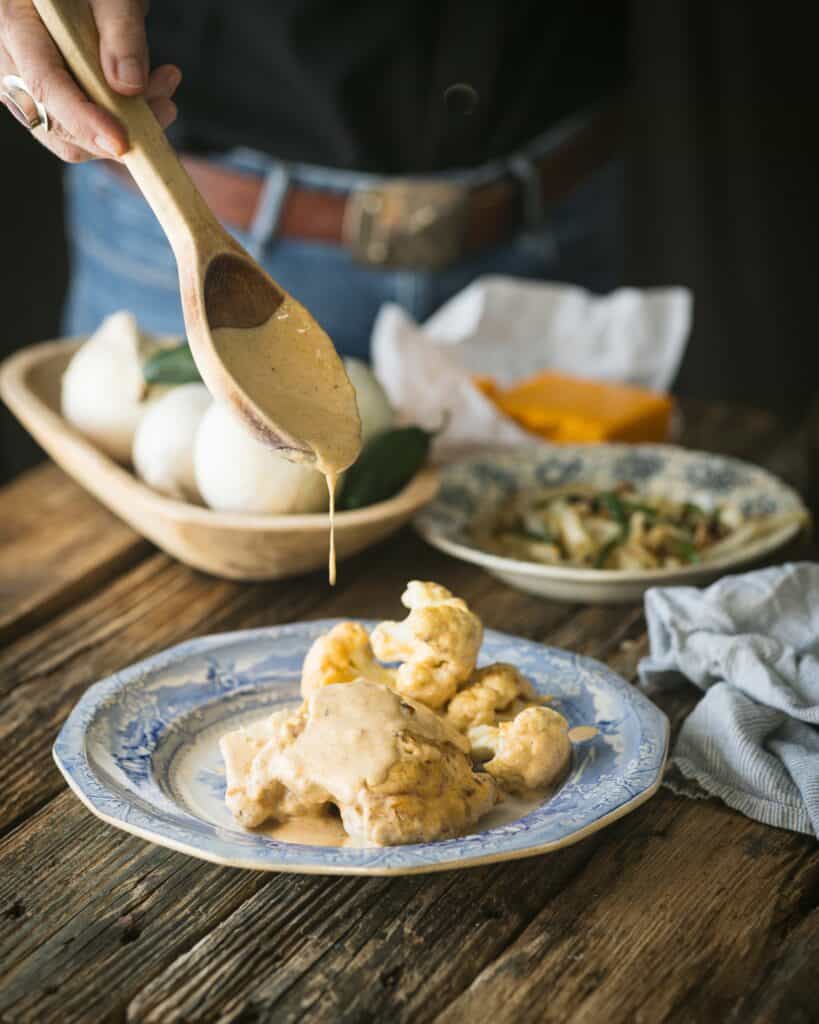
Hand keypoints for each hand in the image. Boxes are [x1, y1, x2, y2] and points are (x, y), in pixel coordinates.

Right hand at [0, 0, 179, 161]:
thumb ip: (120, 30)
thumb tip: (129, 86)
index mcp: (16, 26)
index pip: (46, 87)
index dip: (84, 120)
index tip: (121, 142)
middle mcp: (12, 64)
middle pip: (59, 127)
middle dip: (118, 128)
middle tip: (166, 105)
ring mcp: (26, 88)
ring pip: (74, 137)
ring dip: (127, 127)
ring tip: (164, 87)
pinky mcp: (47, 102)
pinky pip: (82, 129)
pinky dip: (121, 121)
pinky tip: (149, 92)